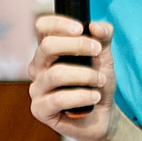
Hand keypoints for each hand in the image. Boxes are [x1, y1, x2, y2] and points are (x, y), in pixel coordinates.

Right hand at [28, 15, 116, 140]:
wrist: (103, 116)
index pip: (42, 27)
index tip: (80, 29)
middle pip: (47, 46)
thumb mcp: (105, 56)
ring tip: (101, 81)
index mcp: (49, 51)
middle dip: (78, 46)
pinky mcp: (39, 109)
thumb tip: (95, 26)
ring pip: (56, 74)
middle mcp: (38, 67)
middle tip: (98, 52)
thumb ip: (104, 36)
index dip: (59, 24)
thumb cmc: (97, 83)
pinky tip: (94, 97)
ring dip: (85, 75)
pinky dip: (82, 96)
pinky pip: (58, 99)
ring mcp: (36, 89)